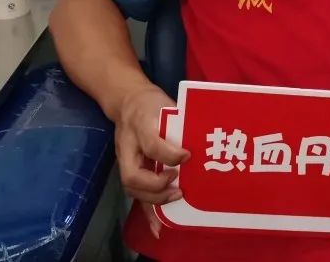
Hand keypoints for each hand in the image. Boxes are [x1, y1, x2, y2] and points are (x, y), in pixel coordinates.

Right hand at [115, 85, 189, 236]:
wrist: (128, 102)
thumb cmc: (152, 104)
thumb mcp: (167, 104)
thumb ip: (182, 120)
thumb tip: (204, 141)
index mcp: (141, 125)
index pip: (152, 144)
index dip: (170, 153)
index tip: (188, 156)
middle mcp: (129, 146)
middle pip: (134, 175)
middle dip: (157, 186)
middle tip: (180, 187)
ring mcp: (125, 160)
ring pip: (133, 188)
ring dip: (154, 199)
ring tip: (177, 198)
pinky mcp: (129, 170)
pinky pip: (136, 194)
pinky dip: (147, 213)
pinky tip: (158, 228)